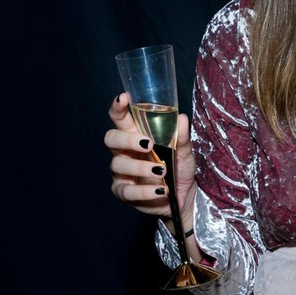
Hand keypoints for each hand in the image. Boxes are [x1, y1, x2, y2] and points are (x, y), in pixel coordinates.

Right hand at [104, 92, 196, 219]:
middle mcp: (124, 151)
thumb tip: (182, 117)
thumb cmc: (179, 167)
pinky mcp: (124, 192)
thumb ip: (181, 136)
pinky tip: (159, 190)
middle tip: (148, 144)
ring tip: (162, 171)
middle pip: (111, 138)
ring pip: (118, 164)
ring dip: (140, 167)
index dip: (118, 107)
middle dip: (126, 140)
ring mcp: (122, 172)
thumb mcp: (184, 151)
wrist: (183, 196)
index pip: (121, 118)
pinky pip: (127, 191)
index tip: (123, 98)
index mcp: (136, 135)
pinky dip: (144, 190)